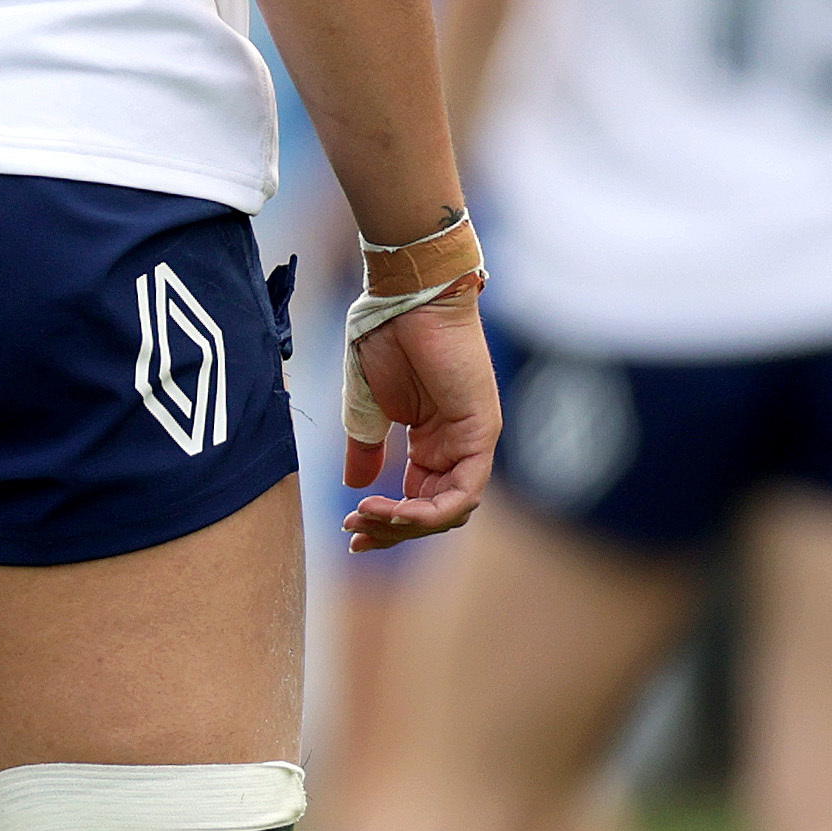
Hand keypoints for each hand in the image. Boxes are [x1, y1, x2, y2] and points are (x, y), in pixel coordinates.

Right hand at [340, 292, 498, 549]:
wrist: (407, 296)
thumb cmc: (387, 336)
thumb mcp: (367, 407)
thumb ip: (366, 448)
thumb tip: (356, 486)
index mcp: (432, 441)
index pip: (419, 501)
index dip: (386, 523)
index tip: (349, 528)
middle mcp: (455, 446)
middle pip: (434, 513)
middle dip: (392, 531)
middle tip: (354, 534)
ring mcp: (472, 441)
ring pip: (450, 512)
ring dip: (406, 525)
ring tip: (366, 517)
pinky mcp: (482, 433)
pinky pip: (464, 493)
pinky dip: (429, 511)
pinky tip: (392, 509)